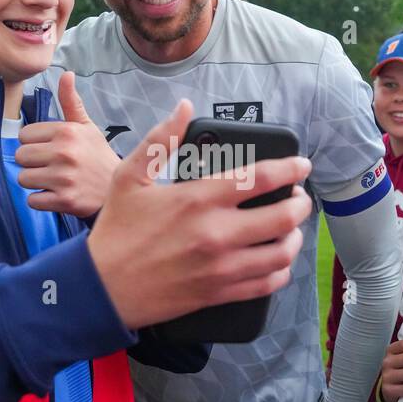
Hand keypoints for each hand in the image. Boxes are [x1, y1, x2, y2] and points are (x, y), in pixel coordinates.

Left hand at [15, 72, 118, 216]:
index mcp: (67, 131)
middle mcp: (64, 152)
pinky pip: (32, 200)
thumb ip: (71, 102)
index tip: (50, 150)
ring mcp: (64, 178)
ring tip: (54, 180)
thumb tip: (66, 74)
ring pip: (23, 178)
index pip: (24, 135)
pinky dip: (41, 201)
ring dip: (35, 182)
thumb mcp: (88, 127)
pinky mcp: (64, 200)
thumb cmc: (98, 157)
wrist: (120, 190)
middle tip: (51, 166)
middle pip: (20, 157)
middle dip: (32, 163)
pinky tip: (56, 194)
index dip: (35, 143)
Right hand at [87, 99, 312, 328]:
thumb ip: (160, 139)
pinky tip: (277, 261)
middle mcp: (217, 233)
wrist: (101, 288)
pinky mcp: (219, 293)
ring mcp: (221, 267)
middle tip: (299, 197)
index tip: (302, 164)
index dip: (291, 168)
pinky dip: (280, 271)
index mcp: (199, 199)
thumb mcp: (129, 176)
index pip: (262, 178)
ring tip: (291, 228)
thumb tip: (184, 107)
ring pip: (282, 253)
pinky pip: (267, 284)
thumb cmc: (115, 231)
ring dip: (295, 238)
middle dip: (301, 203)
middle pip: (284, 217)